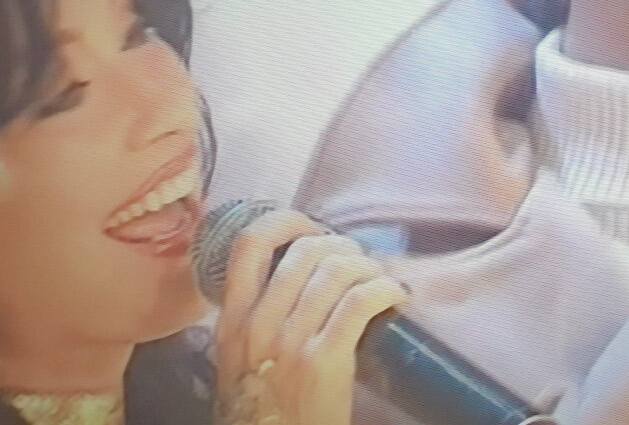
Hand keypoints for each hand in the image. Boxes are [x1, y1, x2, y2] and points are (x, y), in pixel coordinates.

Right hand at [214, 210, 405, 424]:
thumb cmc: (266, 407)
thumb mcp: (242, 358)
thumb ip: (258, 316)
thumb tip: (297, 270)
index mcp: (233, 321)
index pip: (249, 245)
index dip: (286, 222)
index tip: (311, 228)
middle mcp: (257, 326)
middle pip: (306, 250)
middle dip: (343, 247)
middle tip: (359, 261)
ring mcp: (290, 343)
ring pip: (338, 271)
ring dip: (369, 268)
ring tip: (380, 280)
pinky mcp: (324, 361)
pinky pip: (361, 301)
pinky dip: (385, 289)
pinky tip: (395, 295)